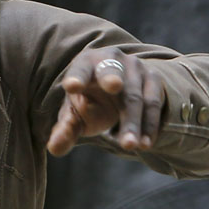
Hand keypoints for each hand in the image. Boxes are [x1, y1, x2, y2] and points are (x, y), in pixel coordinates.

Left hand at [47, 49, 164, 156]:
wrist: (120, 87)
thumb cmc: (88, 101)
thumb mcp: (74, 114)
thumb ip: (65, 130)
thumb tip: (54, 149)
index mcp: (85, 64)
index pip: (79, 70)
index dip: (76, 77)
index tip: (71, 86)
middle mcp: (111, 59)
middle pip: (111, 72)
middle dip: (112, 79)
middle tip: (113, 86)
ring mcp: (135, 68)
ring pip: (134, 96)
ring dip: (133, 121)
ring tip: (128, 145)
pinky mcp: (153, 79)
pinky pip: (153, 104)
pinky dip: (149, 126)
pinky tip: (144, 144)